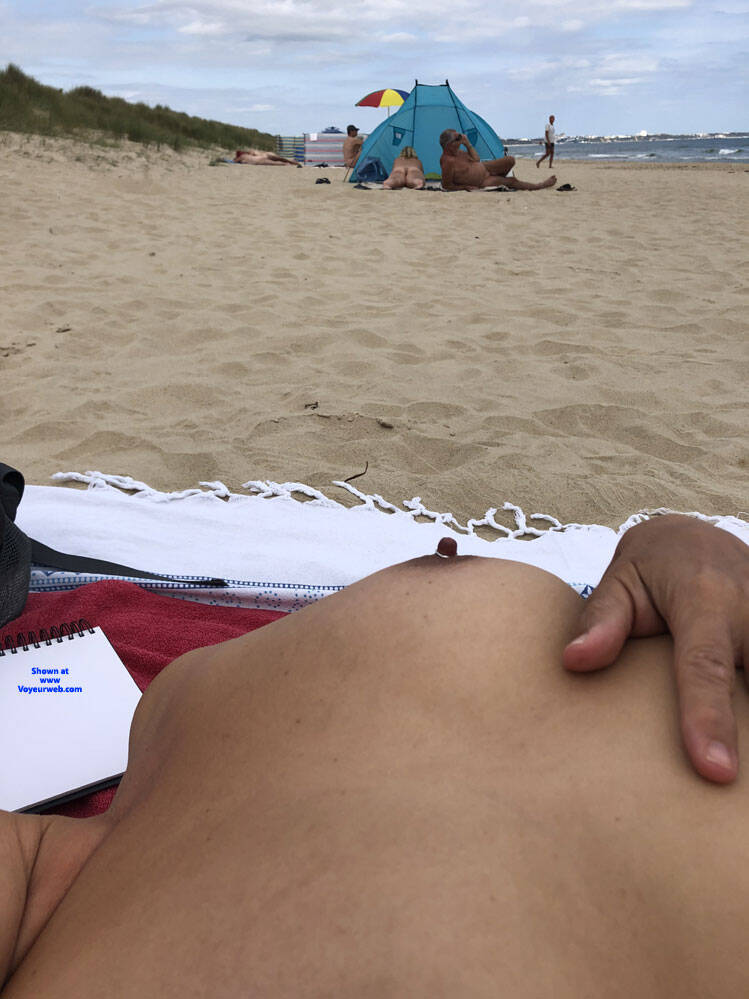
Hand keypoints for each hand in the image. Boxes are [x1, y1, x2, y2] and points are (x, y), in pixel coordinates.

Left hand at [563, 515, 748, 782]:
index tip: (715, 771)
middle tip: (726, 778)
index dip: (709, 719)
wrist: (701, 539)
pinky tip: (741, 742)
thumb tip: (574, 662)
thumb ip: (601, 620)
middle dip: (748, 734)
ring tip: (735, 781)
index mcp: (705, 600)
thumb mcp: (621, 581)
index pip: (706, 667)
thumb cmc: (653, 569)